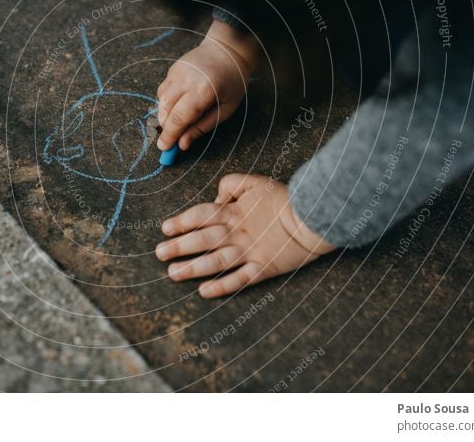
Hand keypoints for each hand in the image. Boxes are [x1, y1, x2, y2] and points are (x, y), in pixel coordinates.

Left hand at [156, 174, 335, 297]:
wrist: (313, 216)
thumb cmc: (285, 197)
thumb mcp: (255, 181)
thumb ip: (231, 185)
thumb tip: (215, 200)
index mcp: (233, 212)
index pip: (200, 216)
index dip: (181, 222)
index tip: (165, 229)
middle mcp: (236, 233)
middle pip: (201, 240)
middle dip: (178, 247)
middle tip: (159, 254)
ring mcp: (249, 252)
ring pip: (214, 262)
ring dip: (192, 268)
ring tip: (173, 273)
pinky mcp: (263, 268)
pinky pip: (238, 280)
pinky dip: (221, 286)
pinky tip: (204, 292)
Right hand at [157, 20, 260, 150]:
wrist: (228, 50)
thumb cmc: (232, 82)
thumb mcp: (225, 109)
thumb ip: (202, 127)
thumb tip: (183, 144)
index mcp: (203, 91)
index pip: (178, 118)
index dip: (170, 135)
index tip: (164, 148)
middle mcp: (185, 80)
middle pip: (165, 110)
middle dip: (166, 128)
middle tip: (170, 140)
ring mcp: (176, 73)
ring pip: (161, 101)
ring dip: (165, 116)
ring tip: (176, 122)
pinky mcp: (172, 69)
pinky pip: (163, 91)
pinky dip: (166, 102)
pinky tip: (177, 105)